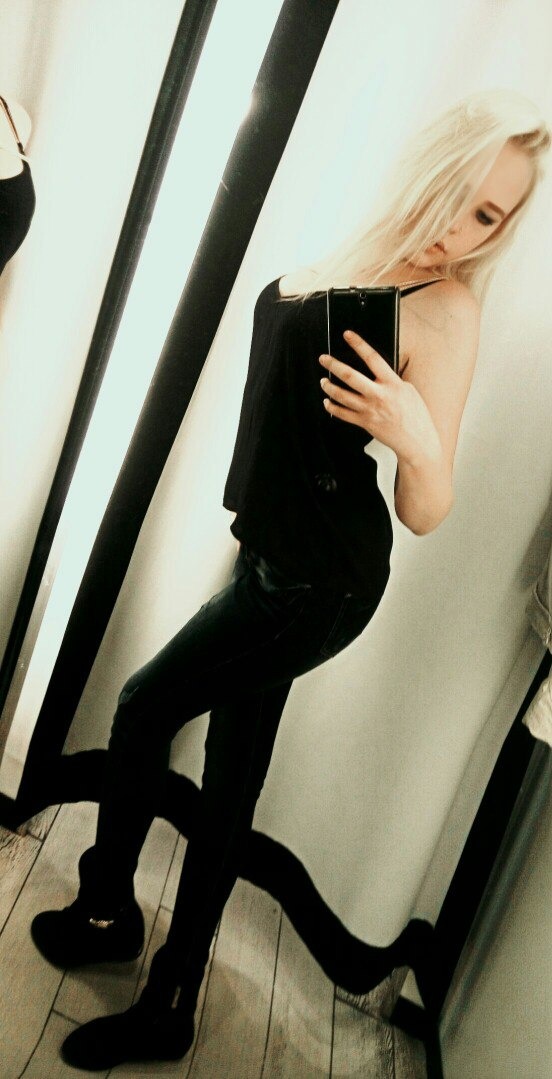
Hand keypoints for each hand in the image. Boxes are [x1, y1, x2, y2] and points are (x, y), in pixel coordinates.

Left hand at [319, 331, 441, 464]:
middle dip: (333, 365)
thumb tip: (376, 372)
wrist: (417, 441)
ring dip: (329, 386)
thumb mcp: (408, 390)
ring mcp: (370, 410)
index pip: (373, 358)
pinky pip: (342, 414)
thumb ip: (391, 380)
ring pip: (342, 395)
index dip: (359, 344)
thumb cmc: (416, 416)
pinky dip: (332, 407)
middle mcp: (379, 395)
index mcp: (392, 384)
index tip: (347, 335)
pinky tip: (327, 402)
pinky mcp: (365, 423)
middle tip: (323, 359)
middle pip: (350, 376)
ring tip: (323, 381)